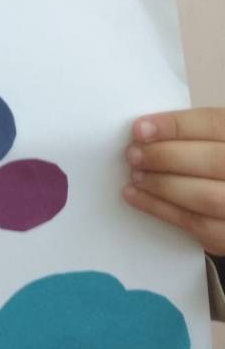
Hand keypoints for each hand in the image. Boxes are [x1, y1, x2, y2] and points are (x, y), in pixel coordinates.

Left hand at [122, 107, 224, 254]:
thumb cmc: (208, 164)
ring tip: (136, 176)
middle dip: (164, 156)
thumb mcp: (208, 140)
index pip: (213, 124)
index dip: (175, 126)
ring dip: (161, 184)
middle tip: (133, 155)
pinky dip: (159, 208)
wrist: (221, 198)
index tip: (139, 129)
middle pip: (212, 160)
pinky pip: (196, 224)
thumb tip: (144, 132)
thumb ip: (187, 135)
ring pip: (205, 196)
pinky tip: (135, 196)